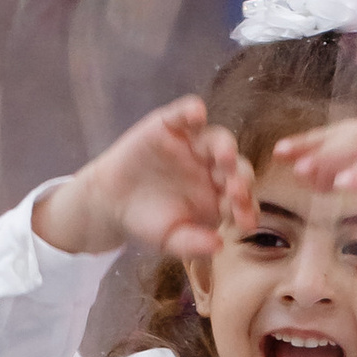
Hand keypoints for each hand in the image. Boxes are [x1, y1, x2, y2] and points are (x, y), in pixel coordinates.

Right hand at [34, 98, 254, 261]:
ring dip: (224, 147)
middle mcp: (213, 167)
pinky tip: (196, 114)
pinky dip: (192, 110)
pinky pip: (186, 113)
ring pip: (218, 140)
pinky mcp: (173, 125)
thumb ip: (194, 244)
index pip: (242, 200)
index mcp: (220, 195)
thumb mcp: (170, 239)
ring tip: (225, 157)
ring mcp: (194, 144)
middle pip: (236, 168)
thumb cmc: (147, 222)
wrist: (111, 202)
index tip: (246, 223)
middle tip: (237, 191)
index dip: (246, 209)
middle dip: (240, 179)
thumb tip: (219, 246)